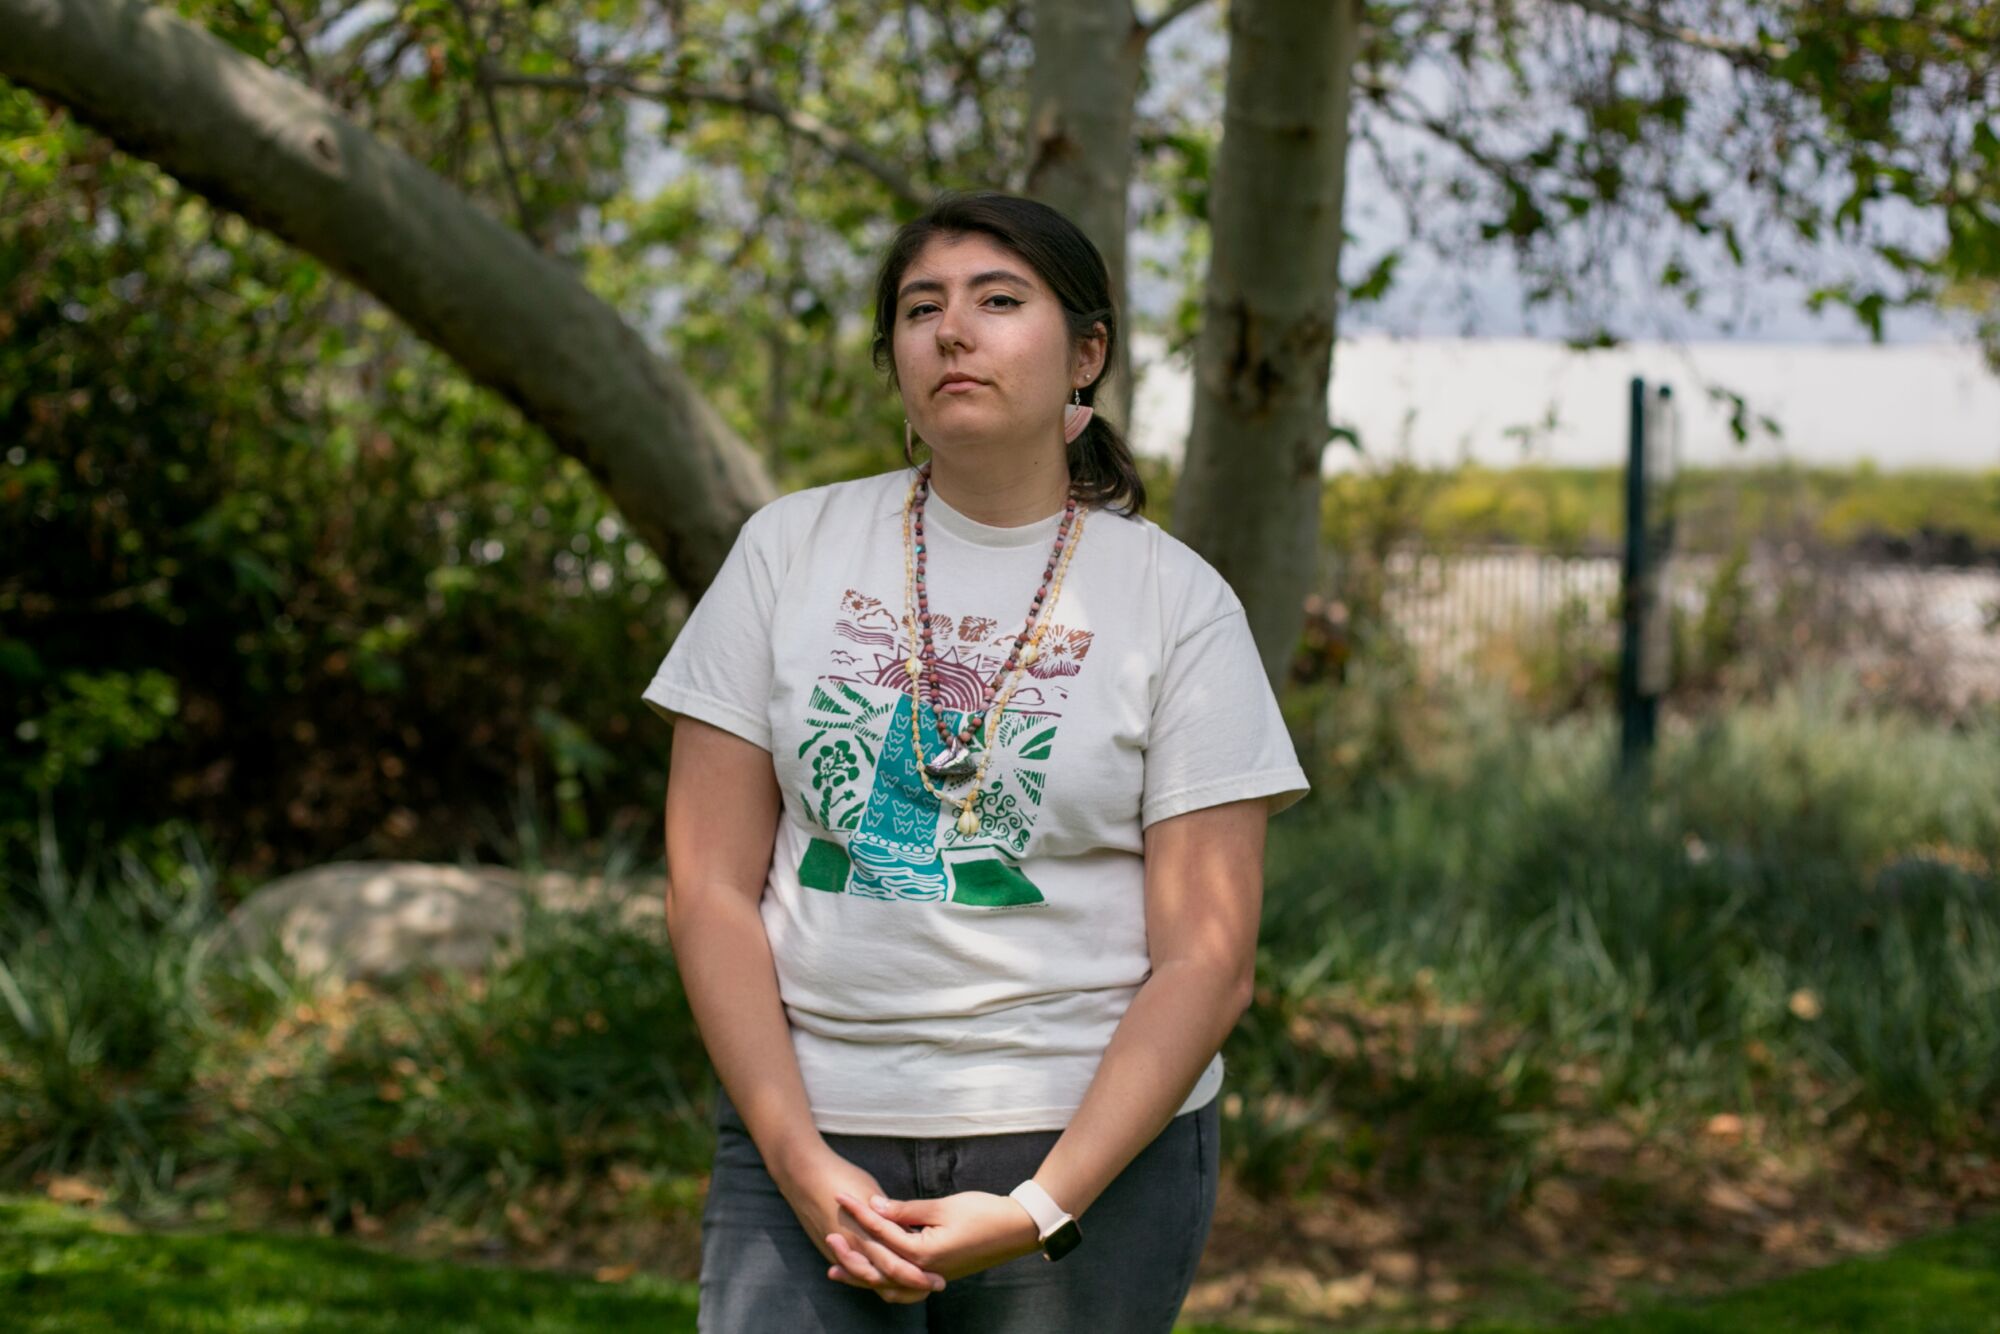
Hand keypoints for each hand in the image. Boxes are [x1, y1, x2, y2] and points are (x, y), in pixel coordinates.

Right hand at [770, 1145, 946, 1302]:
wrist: (803, 1173)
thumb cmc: (841, 1176)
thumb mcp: (872, 1192)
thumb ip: (890, 1215)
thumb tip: (911, 1231)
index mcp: (865, 1233)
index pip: (896, 1263)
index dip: (917, 1274)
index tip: (938, 1277)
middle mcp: (852, 1248)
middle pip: (885, 1276)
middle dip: (911, 1283)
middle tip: (934, 1285)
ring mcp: (839, 1252)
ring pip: (870, 1279)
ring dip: (893, 1284)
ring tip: (915, 1286)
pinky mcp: (831, 1251)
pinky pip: (855, 1273)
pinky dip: (873, 1279)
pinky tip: (886, 1280)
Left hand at [825, 1189, 1043, 1289]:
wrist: (1017, 1230)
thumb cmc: (984, 1213)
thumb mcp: (943, 1206)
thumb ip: (906, 1210)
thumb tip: (875, 1207)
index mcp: (923, 1254)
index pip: (881, 1232)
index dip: (859, 1212)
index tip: (840, 1195)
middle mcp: (923, 1272)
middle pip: (876, 1266)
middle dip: (851, 1250)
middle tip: (827, 1235)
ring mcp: (930, 1279)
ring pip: (886, 1284)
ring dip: (860, 1275)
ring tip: (837, 1268)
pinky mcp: (936, 1277)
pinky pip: (902, 1288)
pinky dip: (883, 1283)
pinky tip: (873, 1275)